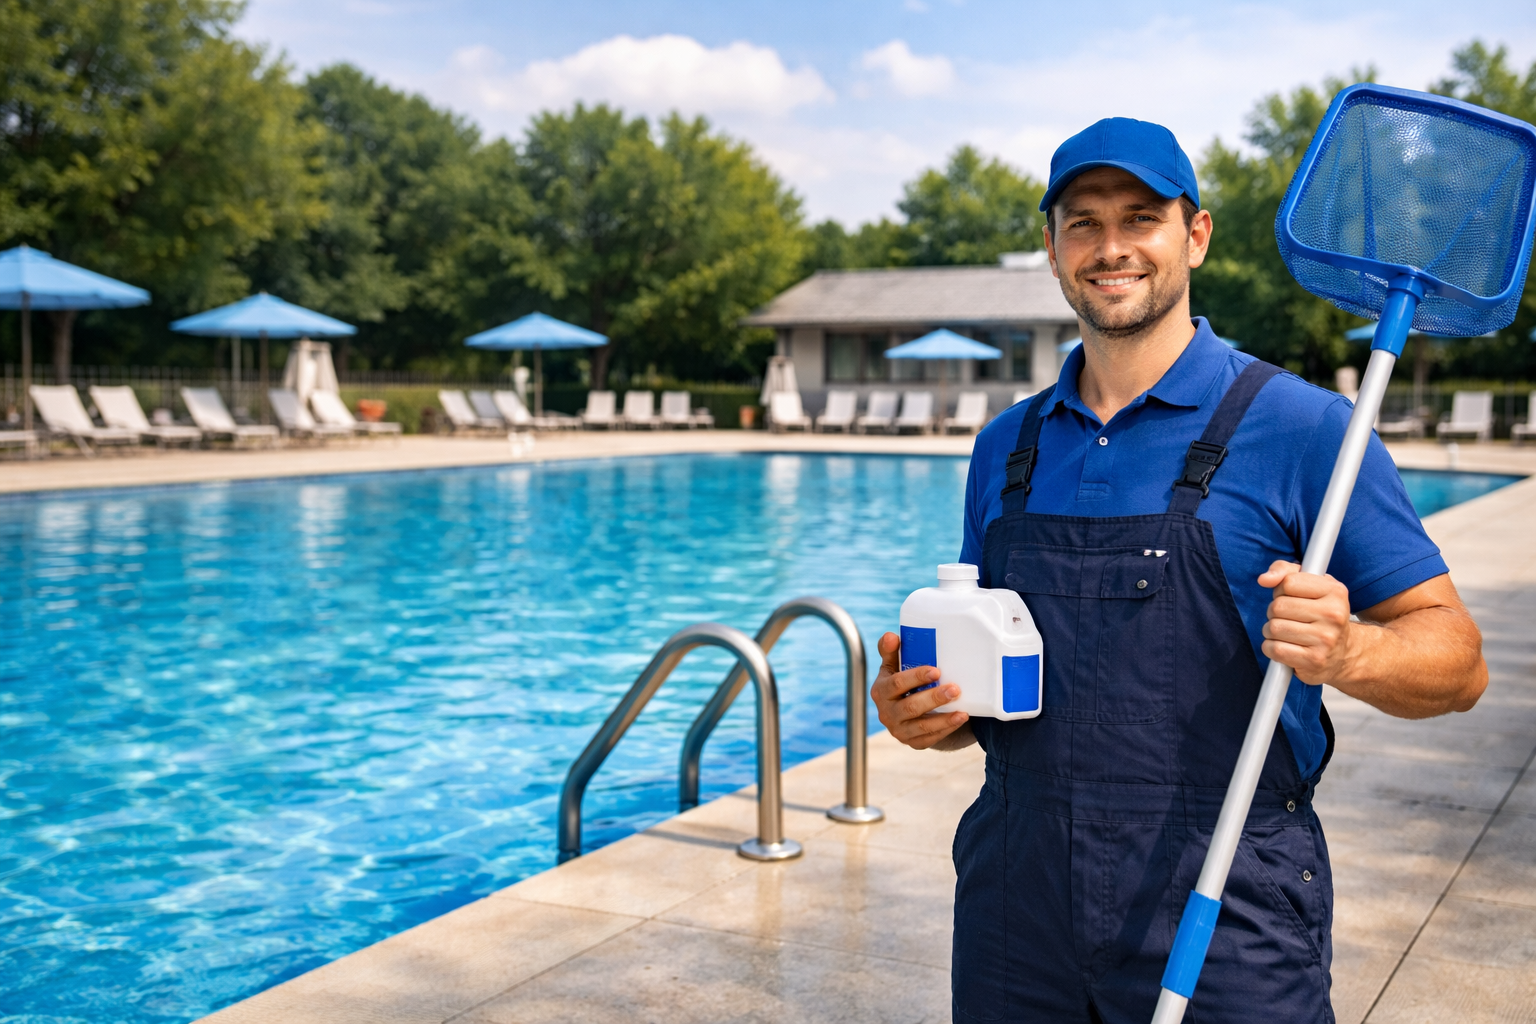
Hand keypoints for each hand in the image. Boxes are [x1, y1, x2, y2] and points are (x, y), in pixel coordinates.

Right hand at [870, 631, 971, 749]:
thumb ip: (890, 652)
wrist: (905, 715)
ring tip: (963, 710)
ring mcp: (899, 730)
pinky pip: (930, 738)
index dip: (916, 677)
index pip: (897, 684)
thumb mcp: (892, 668)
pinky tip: (960, 719)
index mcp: (881, 691)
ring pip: (922, 726)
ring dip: (944, 718)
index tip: (936, 671)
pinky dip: (946, 729)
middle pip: (910, 707)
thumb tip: (891, 636)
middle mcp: (886, 713)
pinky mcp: (913, 743)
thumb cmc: (901, 685)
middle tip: (955, 689)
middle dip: (934, 698)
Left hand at [1259, 560, 1353, 685]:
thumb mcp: (1310, 585)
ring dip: (1271, 631)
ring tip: (1286, 633)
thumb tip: (1264, 579)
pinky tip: (1284, 647)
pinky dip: (1271, 648)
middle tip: (1287, 618)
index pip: (1288, 583)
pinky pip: (1274, 649)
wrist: (1342, 653)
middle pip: (1278, 606)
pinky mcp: (1314, 660)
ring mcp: (1325, 639)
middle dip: (1274, 612)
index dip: (1280, 590)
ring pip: (1273, 628)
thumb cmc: (1320, 614)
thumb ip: (1285, 571)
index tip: (1289, 597)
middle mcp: (1334, 614)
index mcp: (1335, 591)